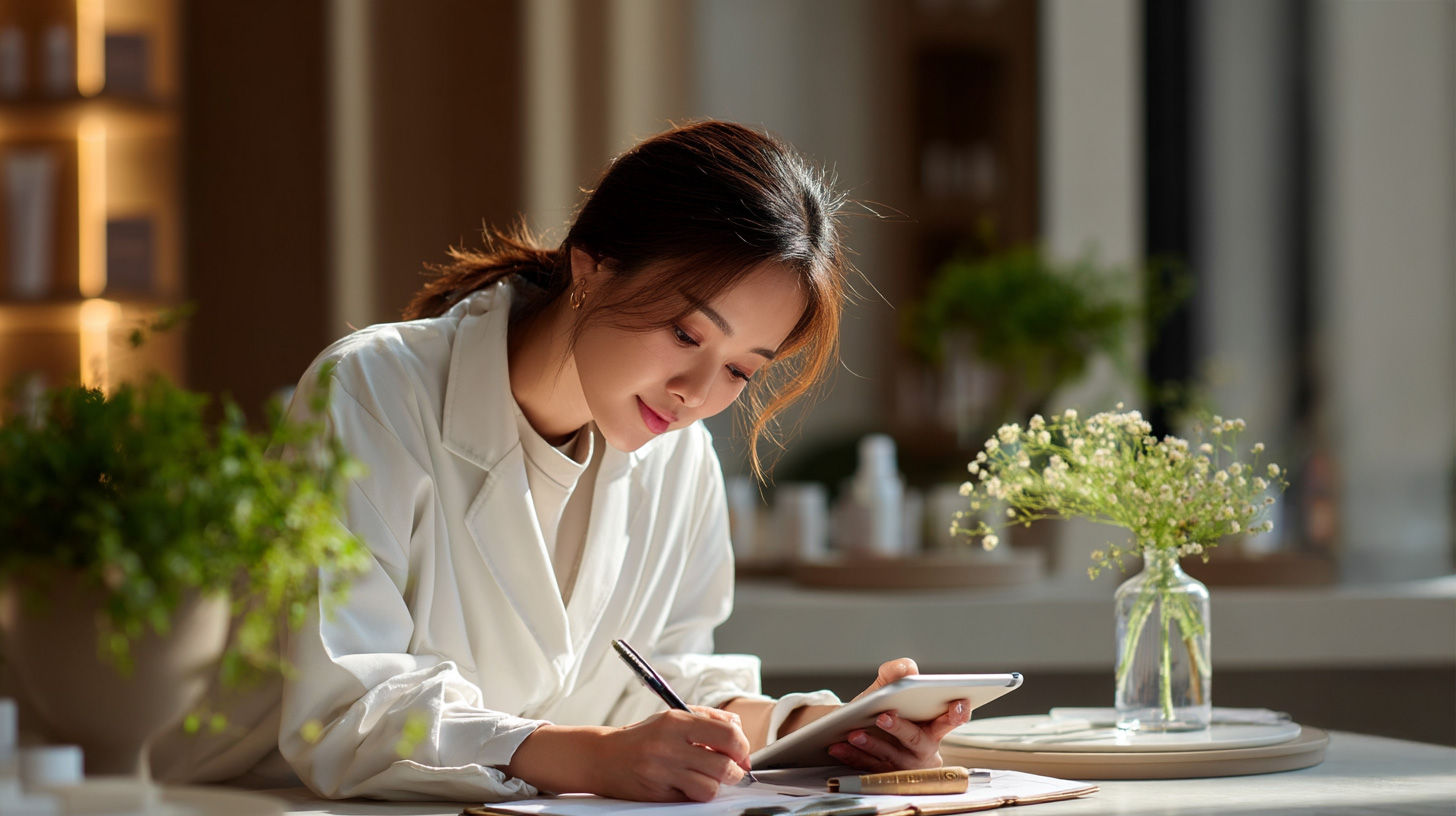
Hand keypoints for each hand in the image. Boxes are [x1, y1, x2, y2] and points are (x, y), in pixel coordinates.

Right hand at [503, 706, 750, 801]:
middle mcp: (669, 745)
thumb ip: (707, 718)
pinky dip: (695, 794)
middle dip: (735, 771)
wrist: (603, 757)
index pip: (727, 735)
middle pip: (724, 766)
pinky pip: (691, 800)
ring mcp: (662, 772)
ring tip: (706, 778)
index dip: (743, 748)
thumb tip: (738, 728)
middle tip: (731, 770)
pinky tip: (687, 785)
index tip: (741, 753)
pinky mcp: (657, 794)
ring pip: (710, 788)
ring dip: (714, 786)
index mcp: (676, 721)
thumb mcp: (672, 717)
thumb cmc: (642, 737)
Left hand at [825, 657, 970, 771]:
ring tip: (854, 733)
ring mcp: (904, 764)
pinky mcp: (883, 775)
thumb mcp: (888, 687)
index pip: (952, 720)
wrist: (856, 726)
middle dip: (902, 729)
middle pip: (917, 740)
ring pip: (891, 756)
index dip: (957, 713)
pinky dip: (853, 756)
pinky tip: (839, 746)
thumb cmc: (882, 707)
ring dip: (872, 744)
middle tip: (883, 717)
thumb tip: (906, 670)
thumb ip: (897, 673)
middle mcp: (923, 748)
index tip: (955, 704)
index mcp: (933, 725)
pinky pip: (868, 767)